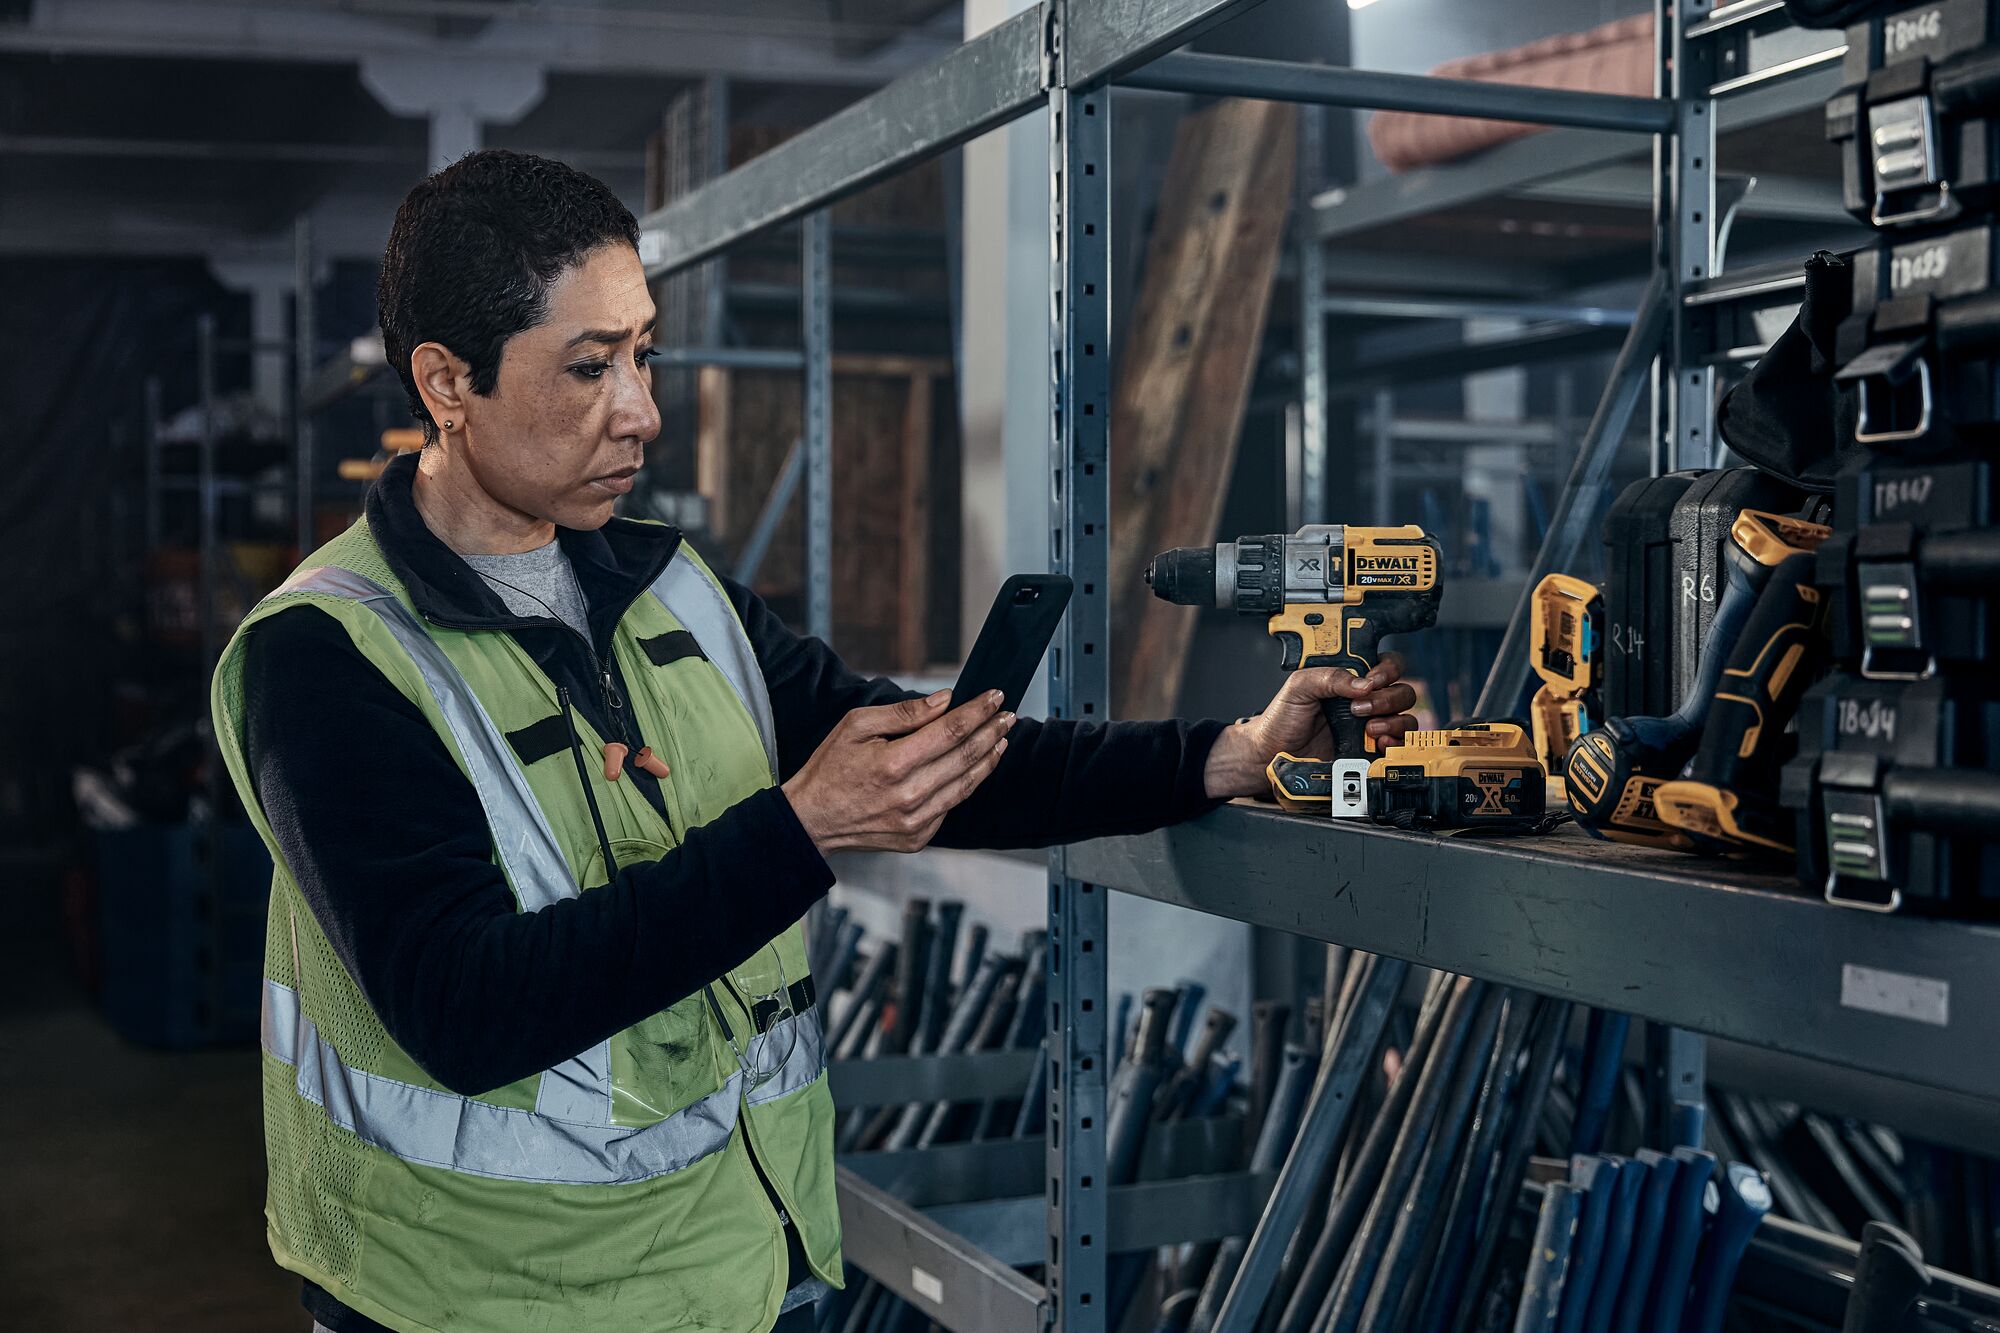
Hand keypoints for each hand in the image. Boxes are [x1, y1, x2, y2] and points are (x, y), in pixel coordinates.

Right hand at [783, 690, 1014, 854]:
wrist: (811, 821)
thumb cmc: (830, 768)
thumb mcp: (856, 725)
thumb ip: (903, 713)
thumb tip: (944, 701)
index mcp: (893, 764)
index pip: (950, 731)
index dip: (977, 712)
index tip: (994, 697)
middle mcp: (909, 795)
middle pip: (965, 757)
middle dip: (991, 731)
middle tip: (1007, 714)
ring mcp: (915, 821)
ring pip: (966, 785)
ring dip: (988, 758)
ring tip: (1001, 738)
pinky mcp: (917, 837)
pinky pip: (951, 806)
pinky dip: (967, 784)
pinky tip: (976, 767)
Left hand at [1201, 658, 1419, 798]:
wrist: (1271, 754)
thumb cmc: (1282, 718)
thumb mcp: (1299, 686)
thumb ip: (1329, 677)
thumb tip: (1363, 683)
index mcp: (1350, 678)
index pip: (1387, 665)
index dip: (1388, 670)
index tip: (1373, 679)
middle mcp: (1365, 699)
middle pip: (1402, 691)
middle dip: (1387, 698)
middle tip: (1360, 708)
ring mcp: (1370, 724)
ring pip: (1405, 716)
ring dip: (1393, 720)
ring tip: (1368, 728)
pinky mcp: (1370, 749)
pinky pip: (1398, 742)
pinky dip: (1395, 740)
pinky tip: (1378, 742)